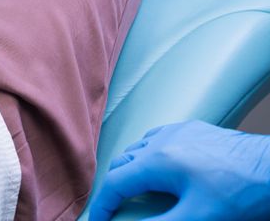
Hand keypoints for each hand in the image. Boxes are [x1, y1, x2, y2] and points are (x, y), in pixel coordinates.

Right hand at [89, 120, 269, 220]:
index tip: (98, 219)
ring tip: (135, 188)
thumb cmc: (241, 192)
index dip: (102, 204)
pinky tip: (162, 166)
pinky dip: (150, 153)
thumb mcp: (196, 217)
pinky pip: (159, 138)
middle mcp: (162, 140)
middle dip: (114, 186)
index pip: (115, 183)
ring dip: (131, 168)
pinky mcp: (195, 129)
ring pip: (139, 147)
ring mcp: (178, 131)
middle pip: (122, 163)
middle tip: (115, 207)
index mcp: (157, 161)